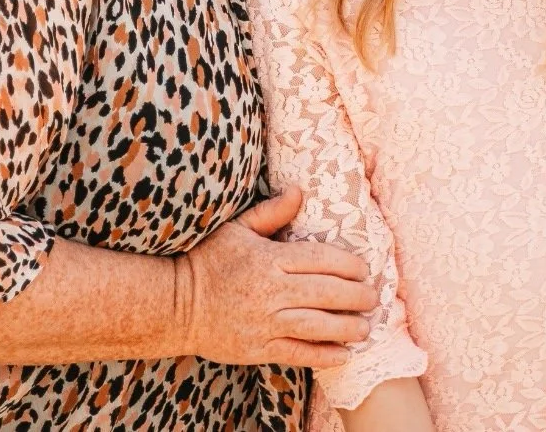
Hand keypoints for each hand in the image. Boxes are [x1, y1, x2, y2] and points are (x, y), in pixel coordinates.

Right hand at [179, 185, 378, 367]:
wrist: (172, 306)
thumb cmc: (206, 261)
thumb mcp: (236, 229)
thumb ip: (271, 212)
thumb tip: (300, 190)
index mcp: (269, 260)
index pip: (321, 259)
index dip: (349, 265)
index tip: (364, 269)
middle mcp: (270, 292)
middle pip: (326, 293)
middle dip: (356, 296)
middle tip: (373, 297)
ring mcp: (263, 323)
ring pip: (316, 326)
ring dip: (347, 327)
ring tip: (365, 326)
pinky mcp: (257, 349)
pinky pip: (297, 353)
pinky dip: (324, 355)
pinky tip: (344, 354)